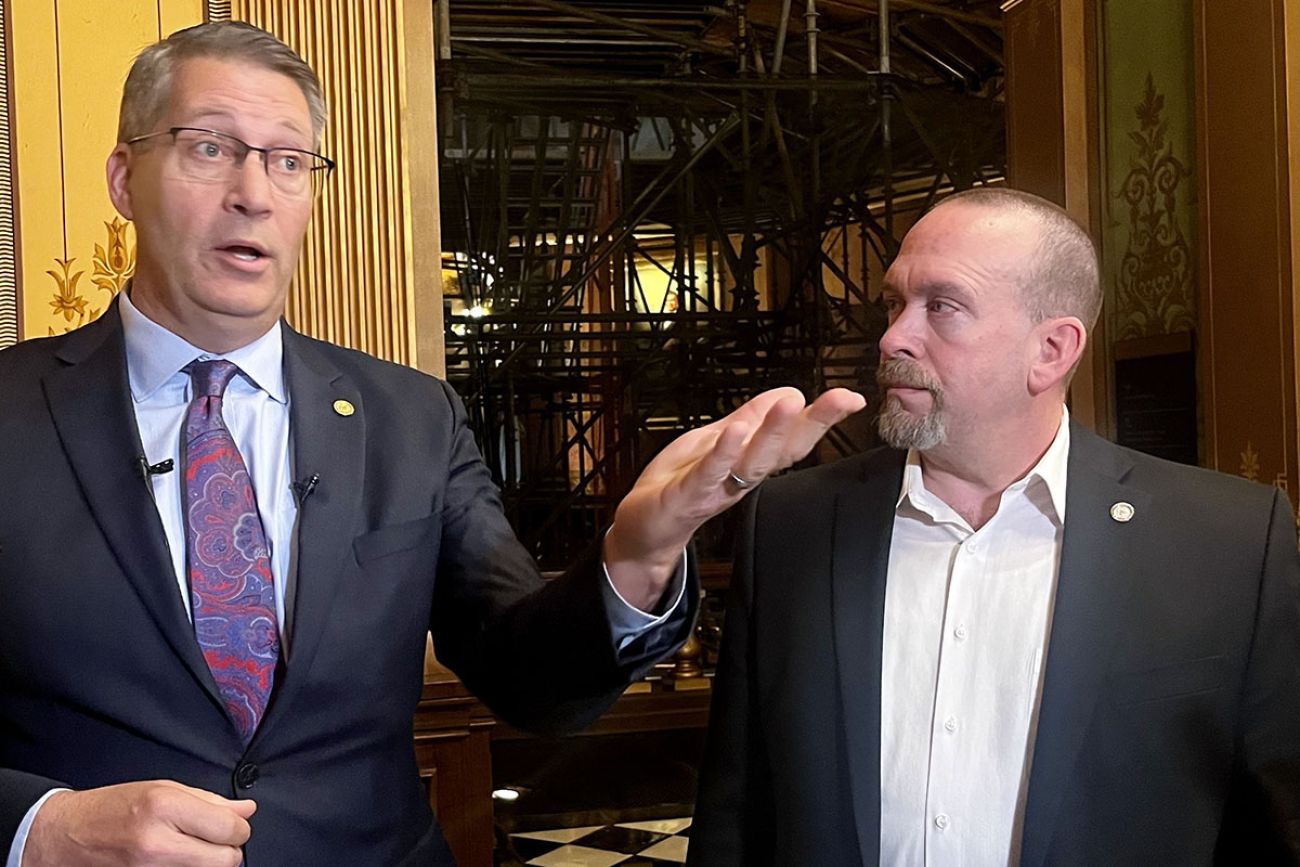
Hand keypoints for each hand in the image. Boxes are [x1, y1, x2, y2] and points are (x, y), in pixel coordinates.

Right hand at [25, 780, 254, 866]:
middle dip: (227, 850)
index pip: (231, 829)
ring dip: (208, 863)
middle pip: (226, 860)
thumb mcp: (162, 789)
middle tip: (213, 840)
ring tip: (190, 849)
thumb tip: (247, 810)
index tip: (231, 824)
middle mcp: (157, 843)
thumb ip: (210, 801)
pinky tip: (178, 861)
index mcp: (165, 807)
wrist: (64, 837)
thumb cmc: (112, 808)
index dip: (238, 827)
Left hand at [604, 386, 865, 608]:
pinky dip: (725, 452)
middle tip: (842, 398)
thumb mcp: (715, 441)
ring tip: (793, 403)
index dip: (822, 418)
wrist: (642, 529)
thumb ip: (750, 418)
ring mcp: (717, 487)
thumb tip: (789, 392)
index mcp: (750, 461)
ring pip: (753, 461)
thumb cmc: (679, 483)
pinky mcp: (688, 494)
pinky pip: (711, 472)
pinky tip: (737, 430)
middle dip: (814, 422)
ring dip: (774, 432)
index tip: (853, 398)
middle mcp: (741, 477)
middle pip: (784, 449)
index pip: (793, 438)